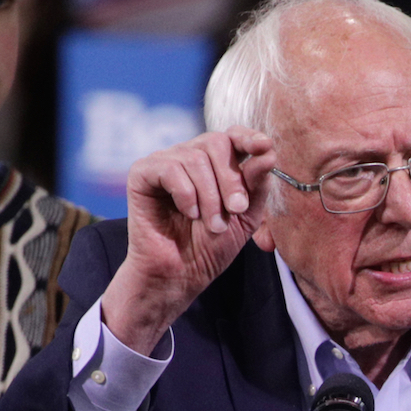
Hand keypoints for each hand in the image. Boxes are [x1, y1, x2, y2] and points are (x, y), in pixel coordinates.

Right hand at [101, 127, 276, 355]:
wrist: (179, 275)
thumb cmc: (210, 247)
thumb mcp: (245, 216)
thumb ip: (257, 184)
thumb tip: (267, 152)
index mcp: (215, 162)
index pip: (232, 135)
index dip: (249, 137)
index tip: (263, 146)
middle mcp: (189, 156)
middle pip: (216, 143)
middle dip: (231, 179)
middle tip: (236, 210)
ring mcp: (164, 163)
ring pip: (195, 158)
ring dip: (209, 196)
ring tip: (212, 224)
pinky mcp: (142, 175)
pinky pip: (170, 169)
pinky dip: (185, 193)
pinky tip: (188, 214)